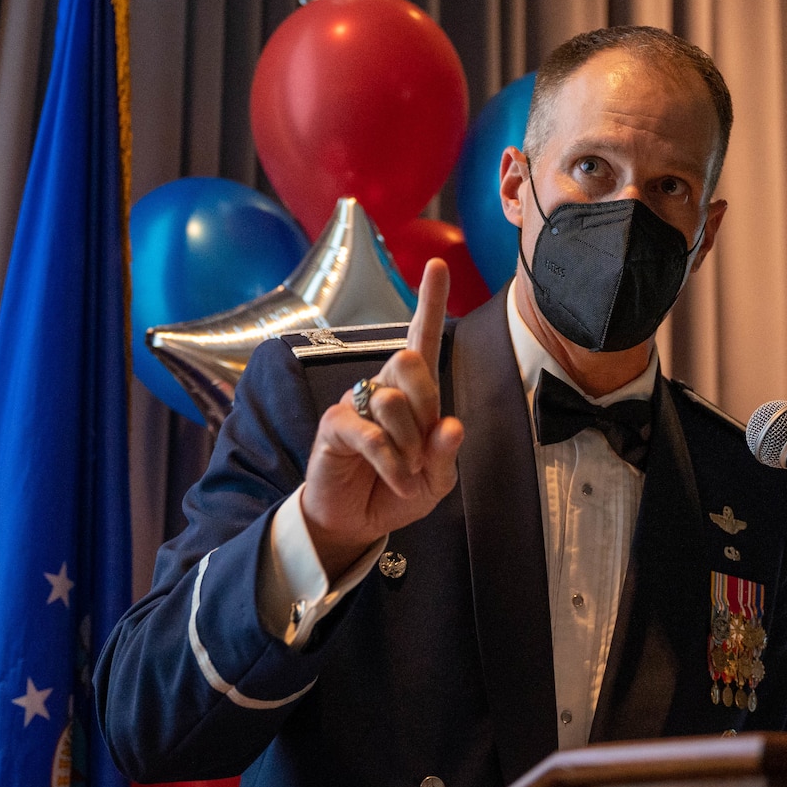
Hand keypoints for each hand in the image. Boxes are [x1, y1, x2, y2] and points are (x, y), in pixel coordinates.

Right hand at [299, 260, 464, 574]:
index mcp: (414, 392)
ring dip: (410, 447)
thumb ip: (446, 452)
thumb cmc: (397, 491)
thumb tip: (451, 425)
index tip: (436, 264)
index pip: (422, 338)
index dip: (430, 301)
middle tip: (424, 449)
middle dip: (426, 407)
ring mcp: (355, 403)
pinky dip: (393, 464)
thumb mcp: (436, 479)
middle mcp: (383, 387)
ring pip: (393, 400)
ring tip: (406, 472)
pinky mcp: (335, 425)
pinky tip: (396, 480)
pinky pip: (373, 435)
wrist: (356, 522)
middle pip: (410, 361)